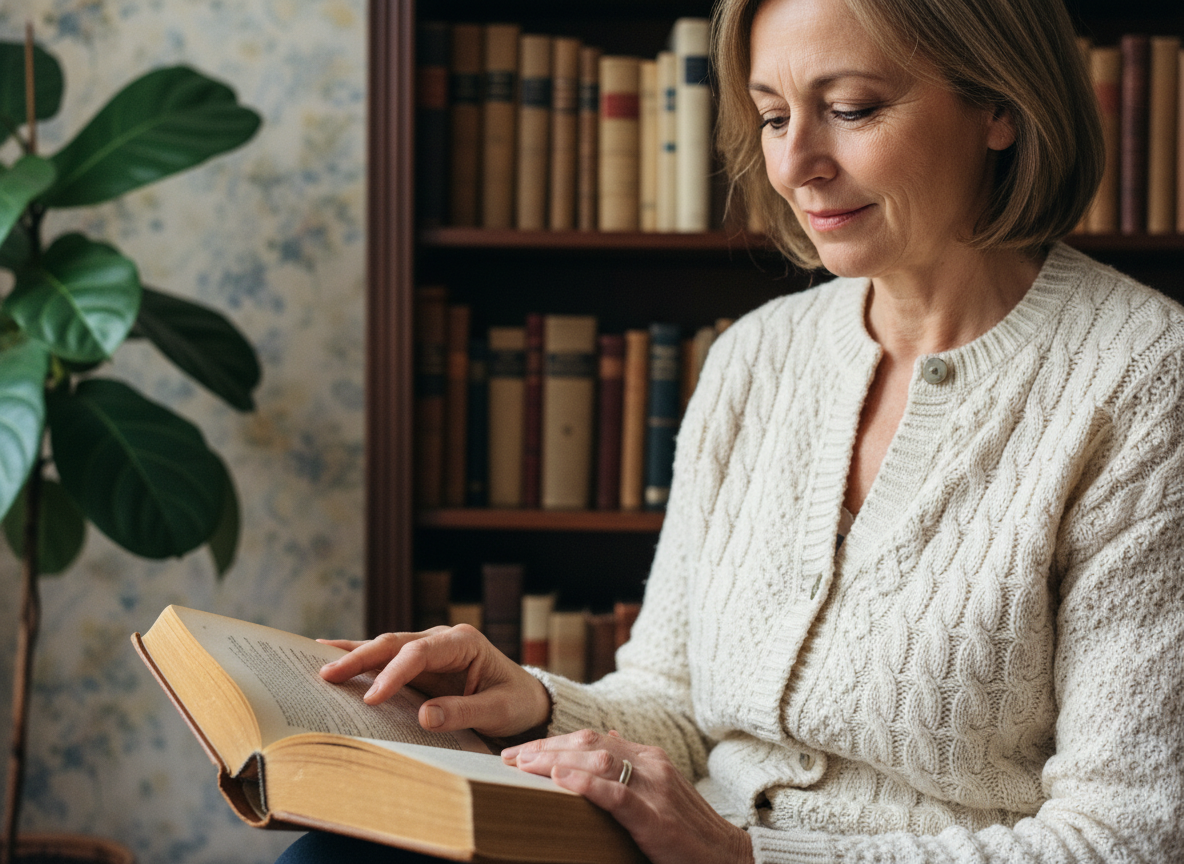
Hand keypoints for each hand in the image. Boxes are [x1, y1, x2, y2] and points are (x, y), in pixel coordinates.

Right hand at [317, 624, 551, 738]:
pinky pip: (385, 661)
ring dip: (352, 656)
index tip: (373, 698)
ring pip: (384, 648)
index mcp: (463, 641)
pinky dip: (360, 662)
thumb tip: (425, 717)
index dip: (394, 673)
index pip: (420, 652)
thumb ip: (463, 712)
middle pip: (394, 643)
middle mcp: (441, 639)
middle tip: (326, 674)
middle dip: (360, 657)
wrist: (526, 698)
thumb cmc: (515, 701)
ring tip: (314, 661)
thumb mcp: (498, 710)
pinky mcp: (418, 666)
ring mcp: (427, 650)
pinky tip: (331, 659)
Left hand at [502, 730, 753, 863]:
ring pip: (597, 762)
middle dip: (545, 748)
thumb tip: (605, 733)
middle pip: (588, 744)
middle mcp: (650, 763)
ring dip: (555, 761)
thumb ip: (632, 761)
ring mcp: (655, 788)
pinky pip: (616, 795)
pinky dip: (586, 786)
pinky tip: (561, 782)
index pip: (590, 738)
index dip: (552, 742)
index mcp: (647, 755)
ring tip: (524, 767)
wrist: (727, 856)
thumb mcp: (660, 786)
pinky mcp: (655, 818)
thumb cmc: (688, 827)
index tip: (519, 752)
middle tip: (510, 758)